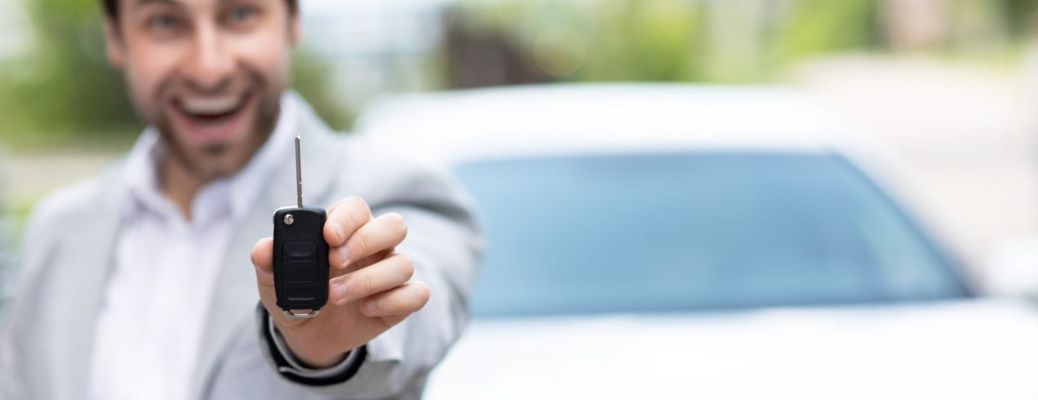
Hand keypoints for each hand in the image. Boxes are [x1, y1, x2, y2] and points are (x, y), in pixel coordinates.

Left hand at [250, 196, 430, 367]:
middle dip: (365, 241)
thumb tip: (262, 249)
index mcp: (346, 230)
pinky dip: (393, 301)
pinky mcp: (401, 300)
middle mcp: (375, 246)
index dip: (347, 218)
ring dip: (367, 280)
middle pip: (394, 225)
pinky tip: (366, 309)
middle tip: (335, 261)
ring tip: (334, 296)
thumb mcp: (273, 282)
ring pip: (402, 264)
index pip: (357, 208)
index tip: (327, 235)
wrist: (308, 336)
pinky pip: (417, 294)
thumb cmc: (297, 297)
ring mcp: (391, 273)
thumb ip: (269, 262)